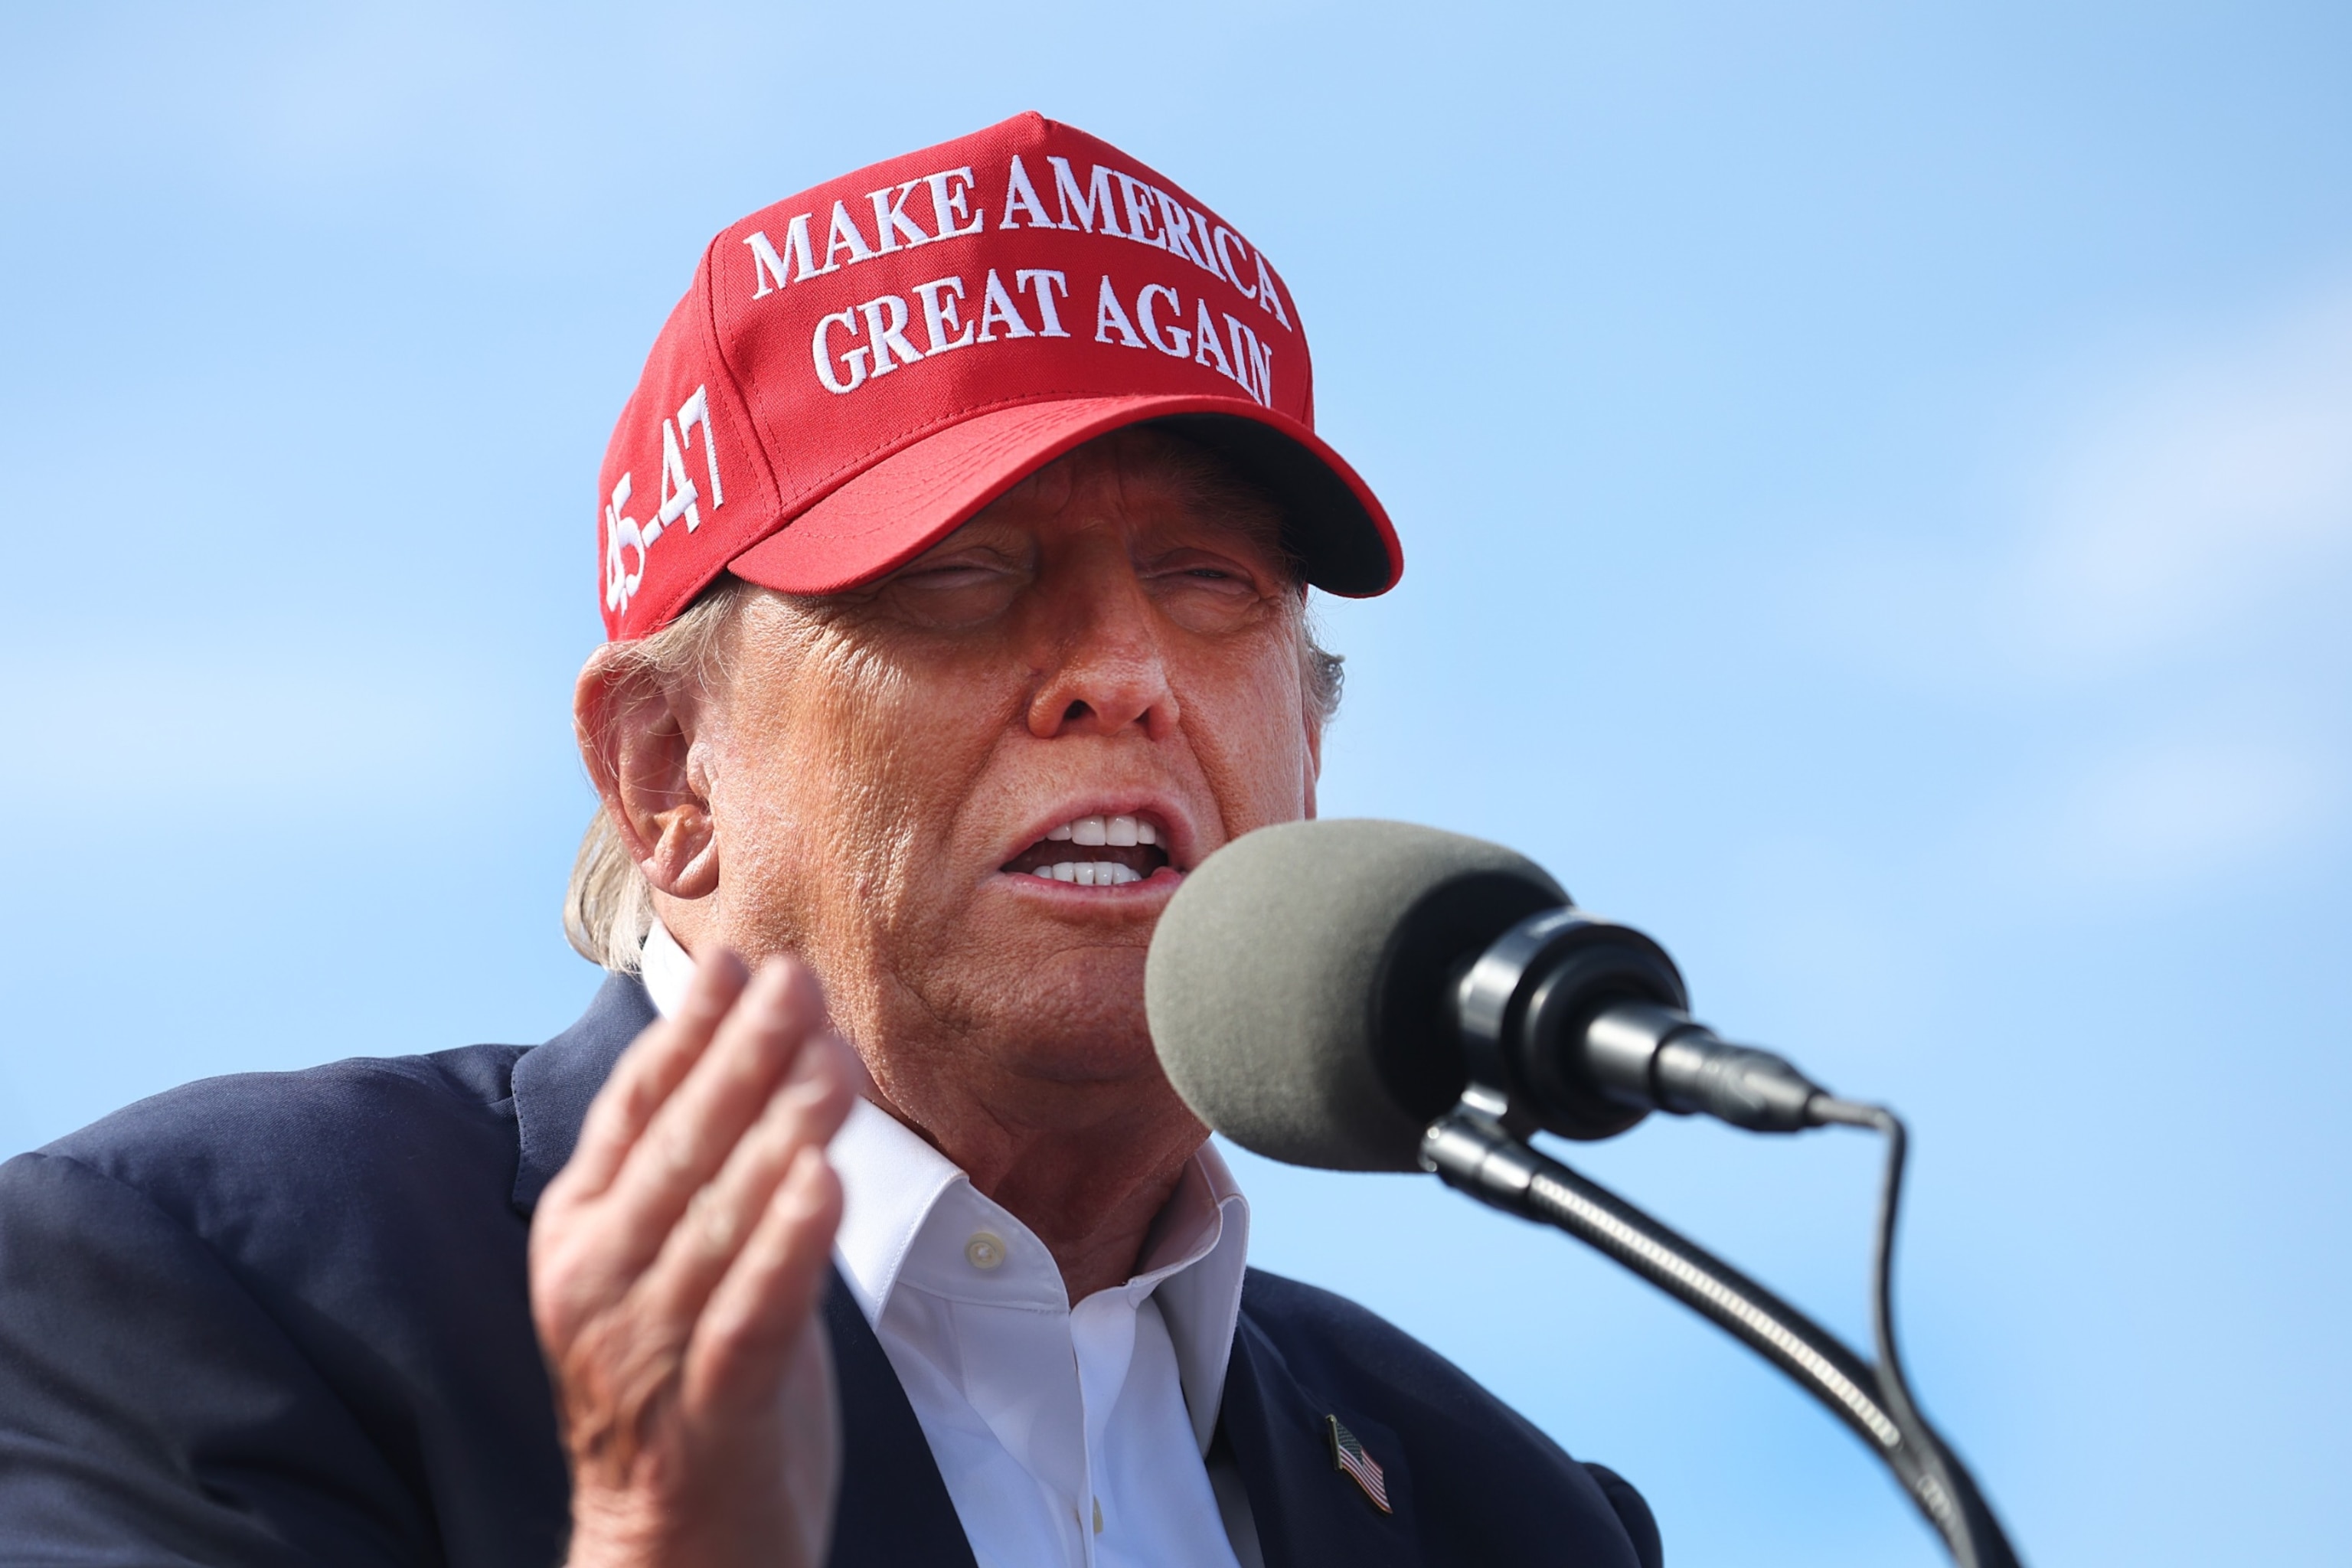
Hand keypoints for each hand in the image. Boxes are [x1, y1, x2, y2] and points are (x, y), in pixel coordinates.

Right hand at [530, 952, 855, 1567]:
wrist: (673, 1551)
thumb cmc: (686, 1382)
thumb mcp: (672, 1260)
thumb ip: (706, 1166)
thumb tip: (760, 1041)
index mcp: (582, 1232)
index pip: (633, 1108)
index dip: (685, 1029)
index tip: (736, 957)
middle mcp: (598, 1281)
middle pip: (677, 1147)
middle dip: (740, 1055)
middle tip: (796, 979)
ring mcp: (644, 1349)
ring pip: (718, 1220)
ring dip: (778, 1131)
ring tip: (830, 1061)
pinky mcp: (706, 1411)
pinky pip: (751, 1314)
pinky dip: (787, 1246)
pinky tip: (824, 1182)